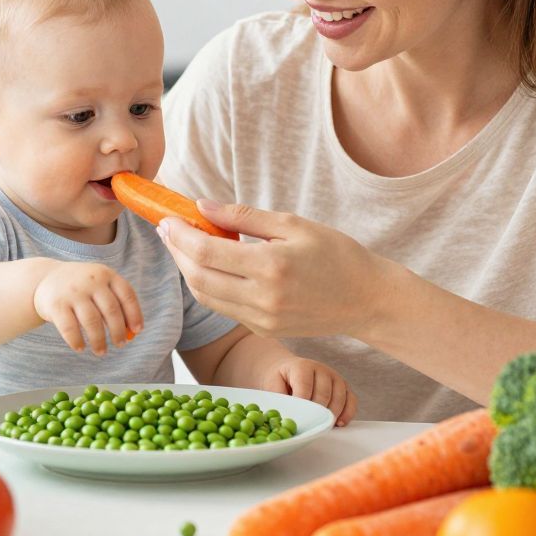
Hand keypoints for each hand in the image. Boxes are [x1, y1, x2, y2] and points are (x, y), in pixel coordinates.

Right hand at [31, 262, 143, 354]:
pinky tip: (80, 348)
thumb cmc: (82, 288)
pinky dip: (77, 341)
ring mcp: (73, 292)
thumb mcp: (99, 287)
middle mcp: (91, 280)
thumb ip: (115, 305)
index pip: (127, 295)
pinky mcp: (56, 304)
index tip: (137, 331)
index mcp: (106, 274)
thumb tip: (132, 333)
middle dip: (118, 331)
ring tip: (101, 351)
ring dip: (99, 341)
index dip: (134, 314)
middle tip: (120, 344)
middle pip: (111, 310)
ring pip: (92, 322)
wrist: (45, 278)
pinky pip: (70, 328)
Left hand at [158, 199, 415, 341]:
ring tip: (183, 244)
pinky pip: (224, 307)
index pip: (206, 252)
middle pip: (198, 278)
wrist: (367, 300)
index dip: (179, 235)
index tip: (168, 218)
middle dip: (176, 252)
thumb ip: (243, 216)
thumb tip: (202, 206)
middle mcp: (262, 299)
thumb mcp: (293, 224)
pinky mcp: (263, 330)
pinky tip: (209, 264)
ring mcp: (261, 320)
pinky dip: (209, 285)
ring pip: (206, 296)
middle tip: (168, 230)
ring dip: (188, 270)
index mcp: (271, 267)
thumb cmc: (336, 254)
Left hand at [272, 357, 356, 426]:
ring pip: (339, 398)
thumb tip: (289, 415)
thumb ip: (279, 398)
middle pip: (324, 394)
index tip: (299, 418)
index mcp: (302, 367)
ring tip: (323, 426)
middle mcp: (321, 369)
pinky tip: (339, 423)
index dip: (302, 404)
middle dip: (318, 413)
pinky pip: (351, 399)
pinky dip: (347, 413)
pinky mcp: (343, 385)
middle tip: (310, 426)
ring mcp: (334, 376)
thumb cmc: (280, 379)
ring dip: (332, 415)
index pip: (305, 386)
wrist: (288, 369)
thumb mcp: (272, 385)